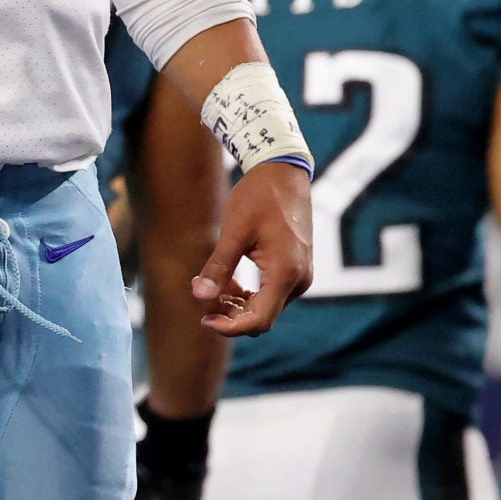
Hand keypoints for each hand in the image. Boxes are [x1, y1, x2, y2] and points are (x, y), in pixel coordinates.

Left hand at [194, 161, 310, 334]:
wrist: (284, 172)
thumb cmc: (259, 196)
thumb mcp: (234, 230)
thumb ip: (218, 266)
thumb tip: (199, 296)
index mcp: (285, 273)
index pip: (259, 320)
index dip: (229, 327)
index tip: (203, 319)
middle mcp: (298, 280)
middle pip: (262, 317)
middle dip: (230, 314)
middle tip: (201, 298)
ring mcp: (300, 276)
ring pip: (266, 307)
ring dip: (237, 304)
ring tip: (211, 285)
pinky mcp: (296, 269)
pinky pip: (272, 293)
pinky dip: (249, 293)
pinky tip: (228, 280)